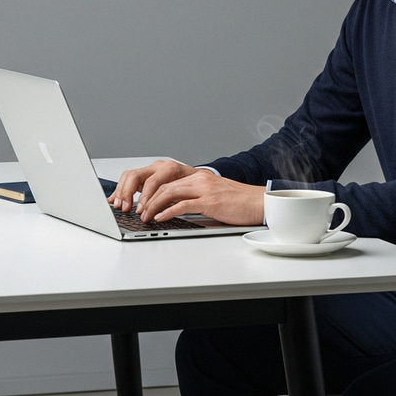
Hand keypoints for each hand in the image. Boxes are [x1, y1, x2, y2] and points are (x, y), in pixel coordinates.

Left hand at [109, 160, 264, 225]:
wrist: (258, 202)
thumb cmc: (239, 202)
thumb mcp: (213, 196)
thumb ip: (195, 198)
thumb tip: (175, 209)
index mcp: (199, 177)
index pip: (167, 182)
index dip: (150, 192)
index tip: (140, 203)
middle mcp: (199, 179)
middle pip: (164, 185)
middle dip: (146, 199)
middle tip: (137, 211)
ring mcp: (204, 189)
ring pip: (169, 193)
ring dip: (152, 206)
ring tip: (144, 216)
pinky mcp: (209, 201)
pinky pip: (182, 204)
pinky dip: (167, 212)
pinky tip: (159, 218)